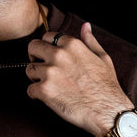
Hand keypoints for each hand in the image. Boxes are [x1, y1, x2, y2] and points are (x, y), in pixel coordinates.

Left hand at [26, 22, 132, 136]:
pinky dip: (36, 95)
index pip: (47, 37)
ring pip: (29, 70)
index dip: (47, 48)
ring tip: (48, 86)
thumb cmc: (106, 87)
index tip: (50, 58)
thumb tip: (85, 26)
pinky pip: (30, 90)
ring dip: (35, 78)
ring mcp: (50, 73)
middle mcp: (58, 55)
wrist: (106, 111)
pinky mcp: (44, 91)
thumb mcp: (102, 58)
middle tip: (42, 70)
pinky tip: (47, 98)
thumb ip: (90, 41)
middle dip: (35, 58)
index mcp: (71, 44)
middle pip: (32, 48)